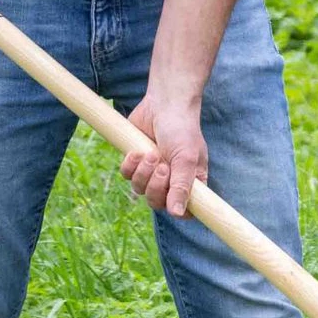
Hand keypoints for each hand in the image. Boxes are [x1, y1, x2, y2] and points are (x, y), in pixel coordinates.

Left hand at [120, 85, 209, 216]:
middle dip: (156, 187)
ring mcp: (152, 172)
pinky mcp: (135, 162)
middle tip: (162, 167)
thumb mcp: (186, 159)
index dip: (179, 211)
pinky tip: (137, 151)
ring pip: (140, 190)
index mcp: (191, 181)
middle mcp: (172, 180)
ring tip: (151, 154)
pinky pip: (126, 175)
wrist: (163, 104)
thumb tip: (177, 214)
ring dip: (143, 173)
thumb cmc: (182, 130)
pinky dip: (130, 165)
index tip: (173, 204)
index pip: (186, 210)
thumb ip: (181, 187)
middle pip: (158, 203)